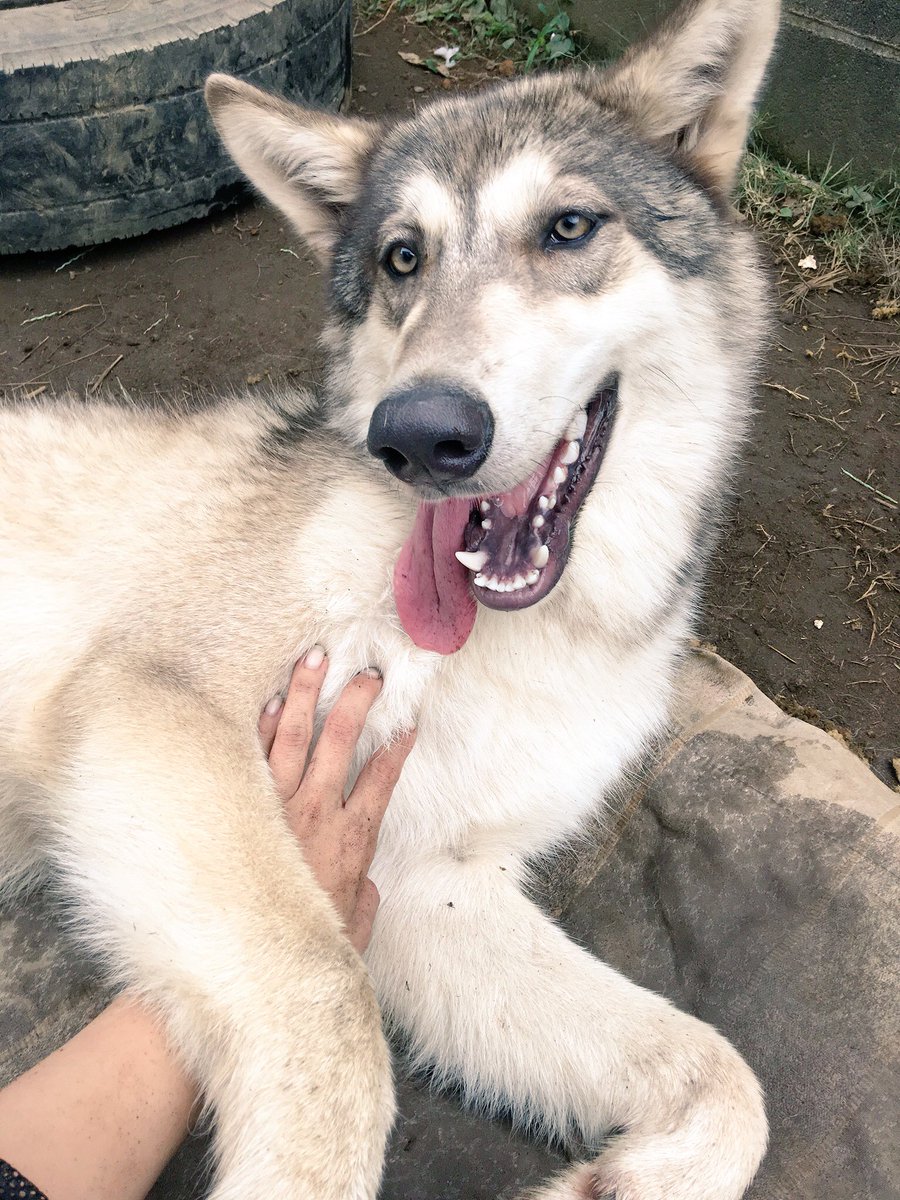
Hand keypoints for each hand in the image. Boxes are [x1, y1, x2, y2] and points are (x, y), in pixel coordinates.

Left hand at [259, 648, 414, 951]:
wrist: (249, 955)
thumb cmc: (304, 940)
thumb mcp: (353, 922)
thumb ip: (362, 896)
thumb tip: (363, 885)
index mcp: (350, 838)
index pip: (381, 777)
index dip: (396, 747)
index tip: (406, 723)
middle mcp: (314, 812)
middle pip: (340, 740)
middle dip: (357, 700)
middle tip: (369, 673)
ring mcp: (275, 805)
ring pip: (292, 734)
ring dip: (306, 692)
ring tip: (315, 657)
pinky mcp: (241, 806)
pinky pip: (251, 754)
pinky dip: (260, 724)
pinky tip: (268, 698)